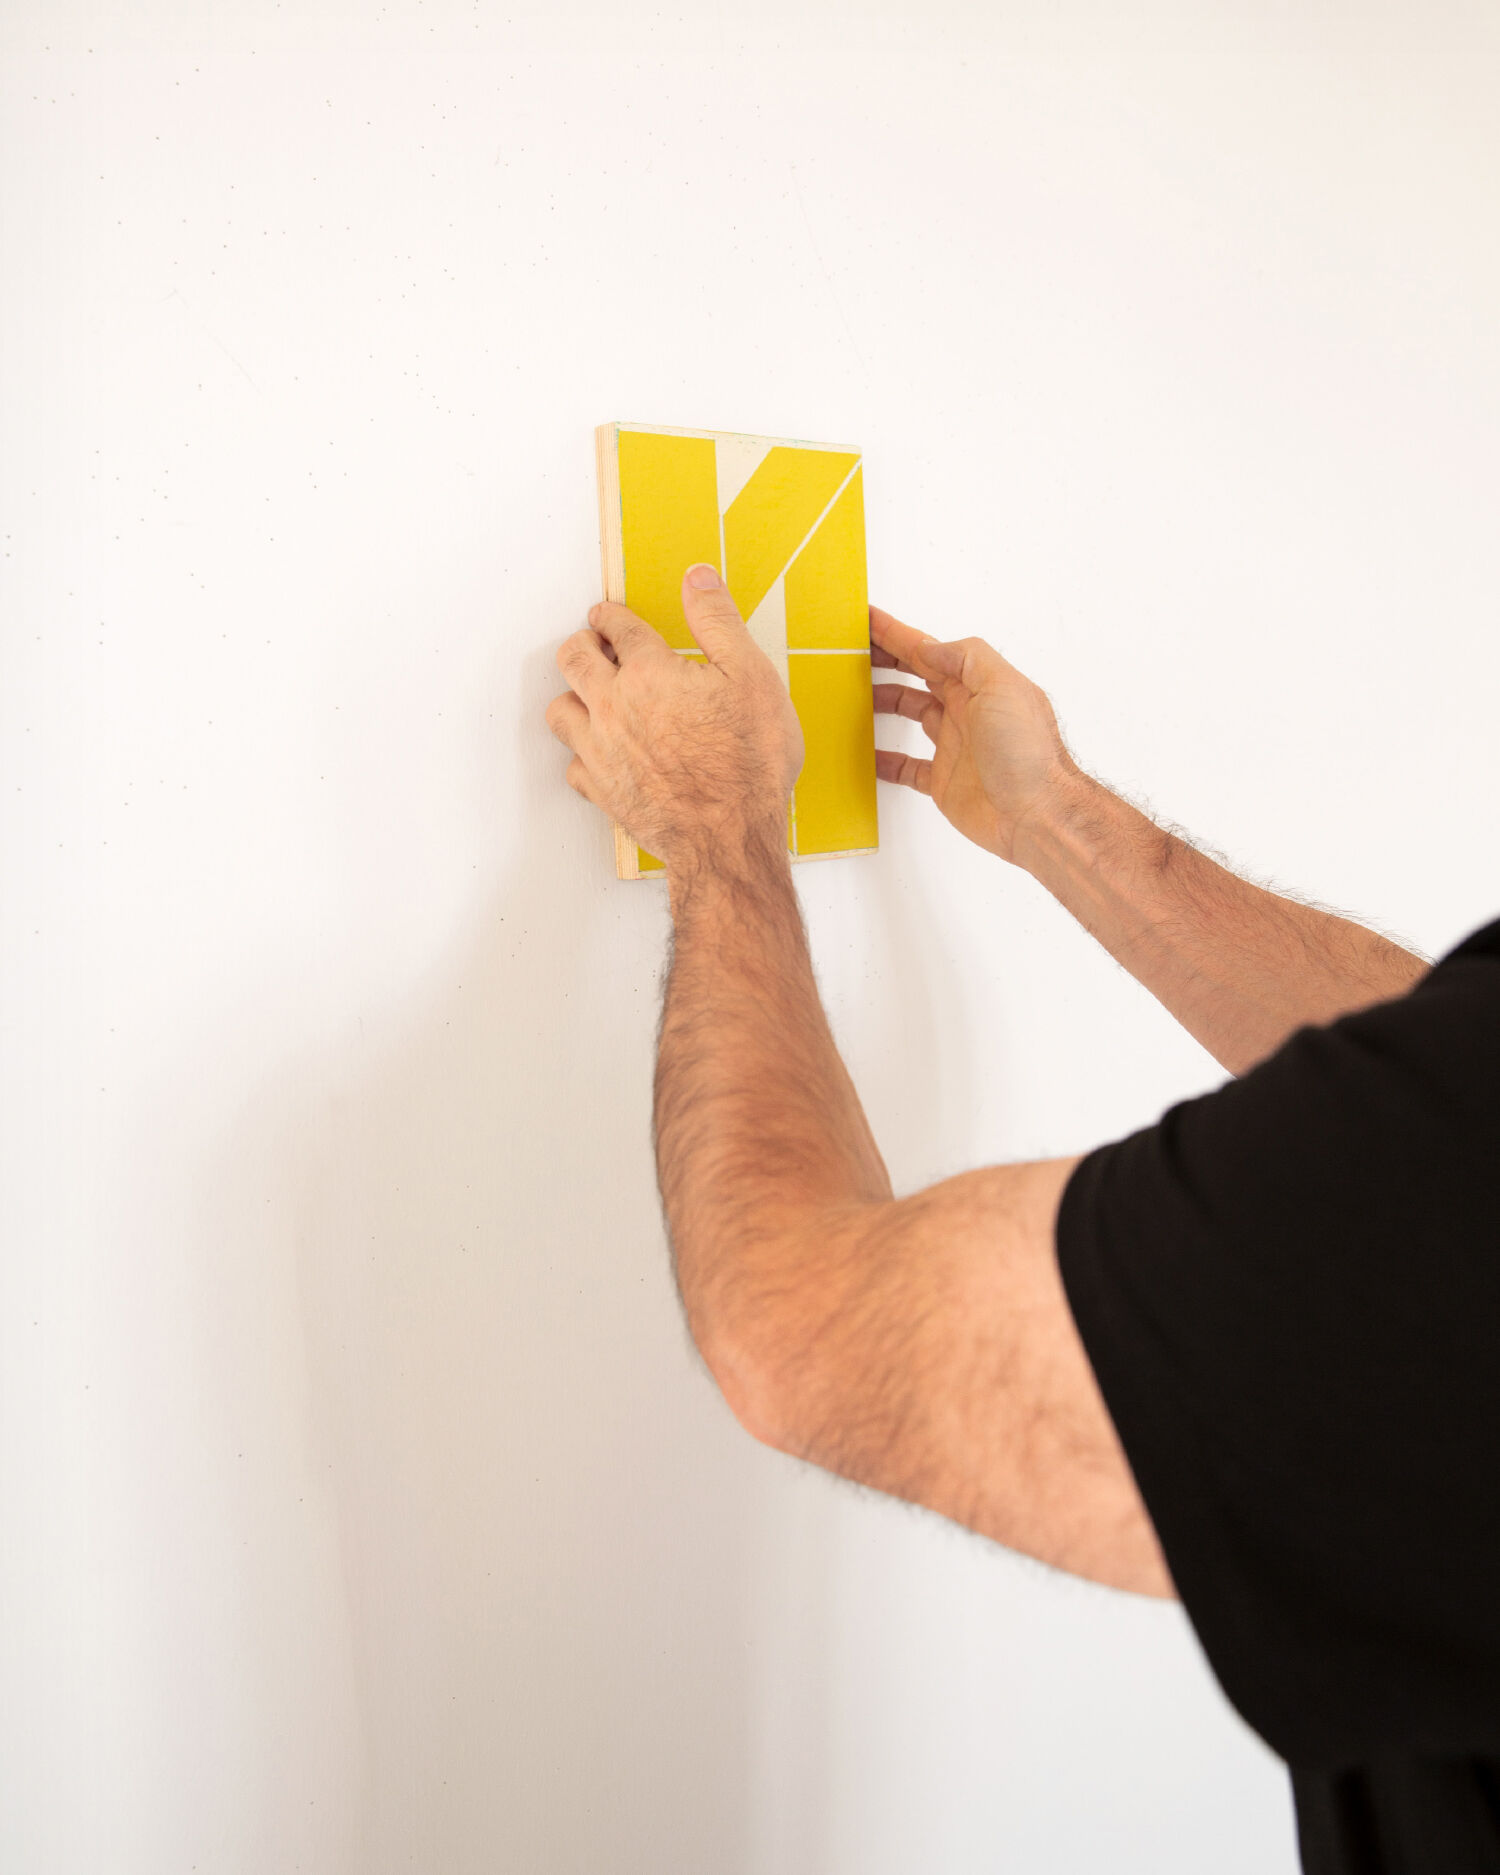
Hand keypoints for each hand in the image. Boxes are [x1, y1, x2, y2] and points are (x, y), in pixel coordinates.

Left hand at [547, 564, 804, 870]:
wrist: (730, 838)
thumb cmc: (748, 763)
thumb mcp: (752, 677)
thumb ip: (718, 621)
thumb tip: (697, 578)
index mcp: (648, 672)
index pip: (616, 625)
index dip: (611, 614)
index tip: (608, 615)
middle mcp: (613, 707)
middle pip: (573, 659)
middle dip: (582, 644)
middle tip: (595, 644)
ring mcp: (602, 751)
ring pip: (560, 710)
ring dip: (574, 696)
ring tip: (593, 694)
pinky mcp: (602, 791)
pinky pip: (573, 765)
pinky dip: (583, 753)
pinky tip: (602, 751)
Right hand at [871, 605, 1079, 864]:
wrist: (1036, 815)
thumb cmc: (1027, 753)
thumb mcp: (1001, 686)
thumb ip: (965, 659)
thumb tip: (929, 646)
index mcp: (978, 685)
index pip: (930, 651)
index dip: (898, 635)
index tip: (869, 621)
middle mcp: (966, 712)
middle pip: (918, 677)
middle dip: (888, 661)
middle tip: (856, 652)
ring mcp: (954, 747)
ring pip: (912, 715)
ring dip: (885, 702)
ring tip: (856, 694)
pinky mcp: (945, 782)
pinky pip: (908, 767)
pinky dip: (887, 760)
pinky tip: (869, 755)